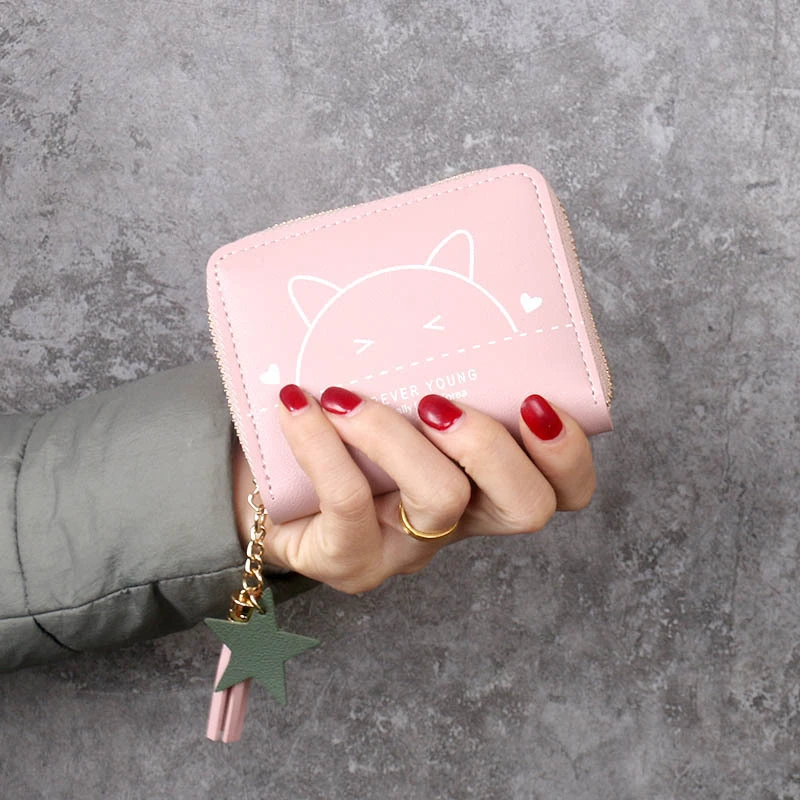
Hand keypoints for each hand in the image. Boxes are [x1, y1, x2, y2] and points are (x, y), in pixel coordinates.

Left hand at [232, 386, 595, 593]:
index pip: (563, 488)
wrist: (261, 489)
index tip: (534, 398)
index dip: (566, 453)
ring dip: (395, 436)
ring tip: (345, 397)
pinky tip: (297, 405)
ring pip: (441, 500)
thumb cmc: (339, 429)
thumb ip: (425, 353)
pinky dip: (322, 445)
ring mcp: (406, 548)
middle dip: (491, 446)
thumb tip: (434, 252)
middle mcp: (459, 521)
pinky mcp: (349, 560)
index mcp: (484, 481)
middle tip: (437, 404)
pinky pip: (349, 504)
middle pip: (525, 507)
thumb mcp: (392, 390)